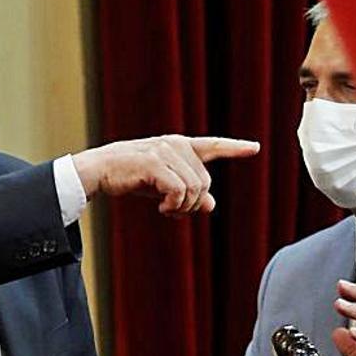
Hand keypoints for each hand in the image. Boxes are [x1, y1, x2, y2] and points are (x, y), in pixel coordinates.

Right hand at [72, 135, 259, 216]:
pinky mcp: (154, 163)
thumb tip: (211, 205)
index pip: (213, 145)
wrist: (100, 171)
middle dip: (193, 204)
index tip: (255, 148)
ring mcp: (165, 152)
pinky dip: (173, 206)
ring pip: (195, 189)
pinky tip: (161, 209)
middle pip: (205, 182)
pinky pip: (179, 191)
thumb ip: (188, 194)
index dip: (234, 148)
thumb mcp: (164, 188)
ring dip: (183, 208)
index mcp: (180, 146)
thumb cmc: (132, 177)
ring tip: (166, 209)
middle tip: (173, 210)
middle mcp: (176, 145)